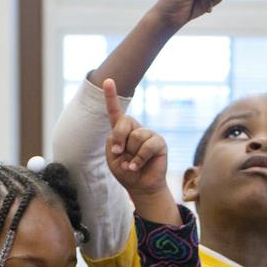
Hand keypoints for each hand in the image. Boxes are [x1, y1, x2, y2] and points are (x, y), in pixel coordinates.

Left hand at [103, 78, 175, 223]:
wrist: (140, 186)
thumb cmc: (125, 171)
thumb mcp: (112, 157)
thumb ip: (115, 142)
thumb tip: (131, 139)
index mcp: (121, 130)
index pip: (115, 111)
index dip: (111, 96)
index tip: (108, 80)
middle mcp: (135, 129)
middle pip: (124, 122)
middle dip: (119, 138)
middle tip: (119, 153)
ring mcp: (148, 134)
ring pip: (135, 137)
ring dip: (131, 155)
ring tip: (132, 163)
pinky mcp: (159, 142)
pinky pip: (147, 146)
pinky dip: (139, 159)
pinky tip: (138, 166)